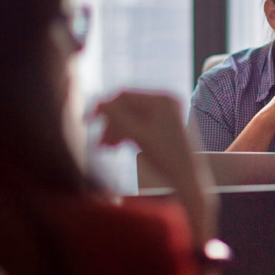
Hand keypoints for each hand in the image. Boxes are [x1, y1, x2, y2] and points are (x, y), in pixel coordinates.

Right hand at [92, 90, 214, 239]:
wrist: (188, 178)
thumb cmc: (167, 159)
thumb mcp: (138, 137)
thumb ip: (118, 118)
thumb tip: (100, 103)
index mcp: (162, 100)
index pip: (125, 96)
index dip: (104, 107)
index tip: (87, 121)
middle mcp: (166, 101)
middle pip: (128, 107)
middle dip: (111, 124)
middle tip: (99, 142)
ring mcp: (166, 112)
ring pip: (131, 116)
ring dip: (116, 130)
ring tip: (105, 147)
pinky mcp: (164, 124)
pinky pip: (139, 123)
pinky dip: (127, 133)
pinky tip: (116, 146)